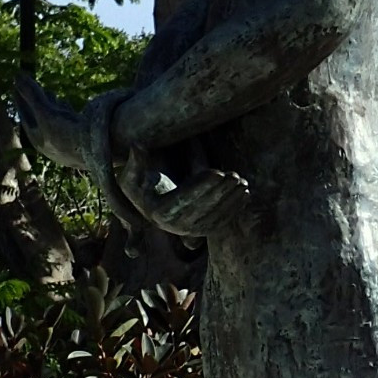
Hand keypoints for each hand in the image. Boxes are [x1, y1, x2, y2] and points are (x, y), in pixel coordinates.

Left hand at [17, 76, 123, 199]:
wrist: (101, 151)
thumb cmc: (69, 133)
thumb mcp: (47, 112)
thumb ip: (32, 94)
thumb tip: (17, 75)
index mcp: (39, 140)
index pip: (25, 116)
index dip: (21, 99)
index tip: (16, 85)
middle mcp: (50, 144)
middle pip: (38, 119)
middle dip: (35, 103)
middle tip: (32, 88)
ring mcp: (66, 143)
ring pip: (55, 120)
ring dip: (52, 106)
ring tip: (52, 94)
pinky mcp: (81, 139)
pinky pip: (69, 122)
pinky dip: (65, 110)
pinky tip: (67, 103)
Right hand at [114, 147, 247, 240]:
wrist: (150, 204)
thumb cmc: (142, 185)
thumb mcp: (133, 175)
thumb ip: (136, 161)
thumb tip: (137, 145)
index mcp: (160, 212)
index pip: (184, 198)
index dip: (202, 185)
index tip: (217, 171)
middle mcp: (176, 227)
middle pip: (203, 208)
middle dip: (221, 192)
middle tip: (236, 176)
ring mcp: (191, 232)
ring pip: (215, 216)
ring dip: (231, 200)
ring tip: (243, 183)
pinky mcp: (203, 232)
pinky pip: (221, 222)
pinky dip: (234, 209)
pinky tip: (245, 195)